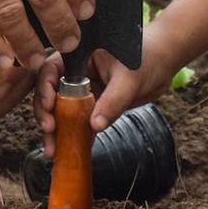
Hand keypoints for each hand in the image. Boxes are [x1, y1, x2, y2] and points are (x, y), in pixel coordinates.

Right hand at [33, 37, 174, 157]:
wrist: (163, 63)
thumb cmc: (146, 58)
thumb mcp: (128, 80)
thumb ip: (112, 101)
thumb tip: (94, 125)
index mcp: (78, 56)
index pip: (51, 69)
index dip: (44, 88)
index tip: (49, 106)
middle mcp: (76, 73)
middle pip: (50, 93)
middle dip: (46, 114)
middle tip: (50, 131)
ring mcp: (83, 90)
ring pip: (61, 111)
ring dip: (56, 131)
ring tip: (53, 150)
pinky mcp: (92, 106)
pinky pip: (78, 123)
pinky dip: (73, 137)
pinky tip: (68, 152)